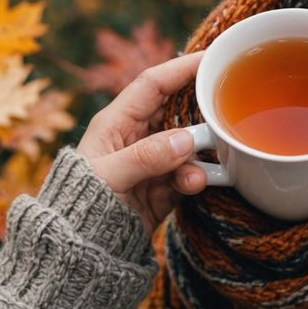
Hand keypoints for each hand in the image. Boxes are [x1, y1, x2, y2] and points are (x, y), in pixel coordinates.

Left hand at [76, 52, 207, 234]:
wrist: (81, 250)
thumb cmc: (80, 205)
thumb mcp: (108, 177)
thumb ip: (146, 157)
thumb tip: (186, 140)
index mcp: (116, 122)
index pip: (153, 84)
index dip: (181, 68)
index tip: (212, 59)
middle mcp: (136, 137)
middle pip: (177, 111)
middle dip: (200, 113)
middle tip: (227, 110)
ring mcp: (152, 162)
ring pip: (189, 145)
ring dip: (199, 156)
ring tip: (195, 174)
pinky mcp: (163, 187)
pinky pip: (190, 173)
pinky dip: (196, 178)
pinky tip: (193, 186)